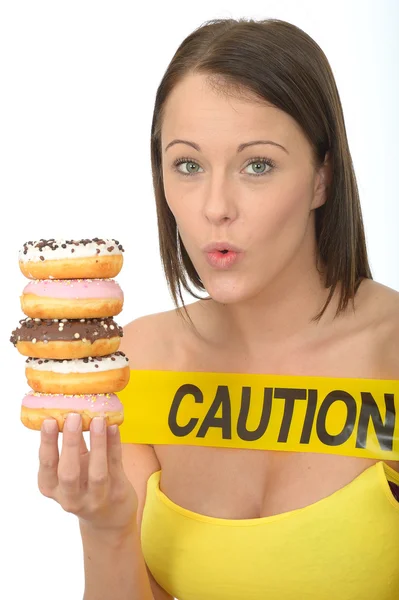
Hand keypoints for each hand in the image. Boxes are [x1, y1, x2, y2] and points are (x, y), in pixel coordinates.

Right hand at [38, 413, 137, 531]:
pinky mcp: (117, 493)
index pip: (47, 466)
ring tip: (98, 420)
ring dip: (97, 444)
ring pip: (97, 472)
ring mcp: (96, 498)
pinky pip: (116, 466)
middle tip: (73, 417)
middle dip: (70, 443)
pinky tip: (113, 427)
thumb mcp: (70, 469)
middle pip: (69, 472)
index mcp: (52, 488)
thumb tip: (68, 411)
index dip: (47, 444)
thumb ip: (69, 447)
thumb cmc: (84, 484)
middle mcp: (71, 497)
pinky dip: (114, 445)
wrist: (109, 517)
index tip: (49, 421)